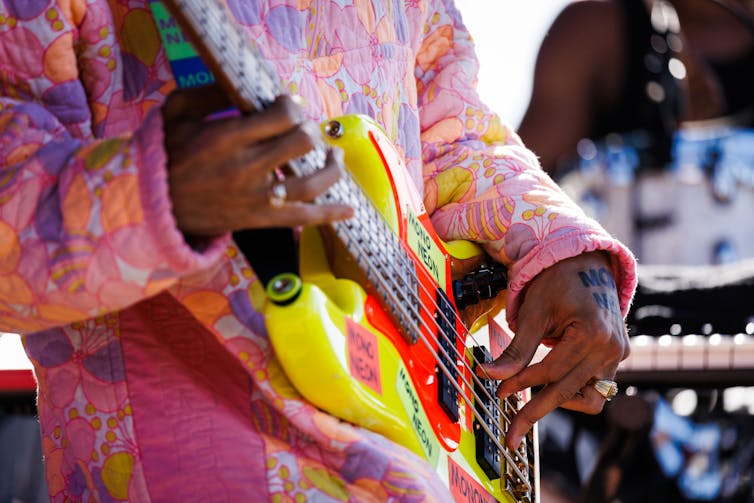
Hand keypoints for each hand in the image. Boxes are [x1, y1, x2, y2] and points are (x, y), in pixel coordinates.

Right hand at [163, 86, 352, 235]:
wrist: (155, 207)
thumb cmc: (168, 156)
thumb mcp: (178, 113)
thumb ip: (211, 93)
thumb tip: (248, 86)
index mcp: (228, 137)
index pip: (282, 116)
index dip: (292, 106)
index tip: (288, 106)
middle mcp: (247, 168)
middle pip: (303, 143)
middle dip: (312, 132)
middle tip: (308, 131)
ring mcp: (257, 197)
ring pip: (312, 182)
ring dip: (332, 167)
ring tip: (335, 156)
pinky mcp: (261, 220)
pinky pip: (304, 218)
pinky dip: (330, 214)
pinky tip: (349, 210)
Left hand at [477, 251, 629, 448]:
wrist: (586, 262)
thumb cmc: (557, 281)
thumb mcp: (533, 312)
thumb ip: (515, 349)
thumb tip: (489, 375)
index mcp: (593, 333)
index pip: (551, 371)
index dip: (522, 383)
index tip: (499, 393)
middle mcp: (611, 348)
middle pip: (569, 392)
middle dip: (536, 412)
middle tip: (512, 432)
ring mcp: (619, 354)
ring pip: (591, 398)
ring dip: (561, 401)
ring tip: (532, 402)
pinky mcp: (618, 357)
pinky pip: (598, 387)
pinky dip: (574, 389)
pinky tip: (551, 385)